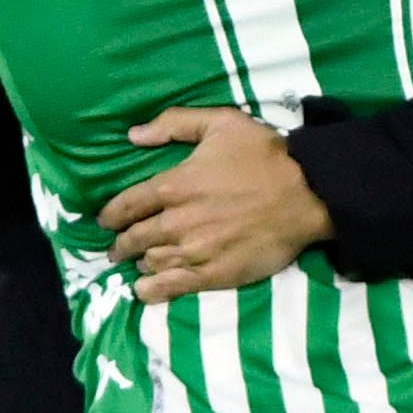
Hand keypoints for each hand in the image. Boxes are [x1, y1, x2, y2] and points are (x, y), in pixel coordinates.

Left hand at [99, 108, 331, 300]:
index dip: (111, 215)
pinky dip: (150, 289)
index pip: (126, 205)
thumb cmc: (264, 155)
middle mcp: (176, 221)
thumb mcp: (220, 123)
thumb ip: (174, 124)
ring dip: (139, 262)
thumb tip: (134, 135)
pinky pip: (169, 287)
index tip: (106, 220)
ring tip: (137, 263)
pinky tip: (144, 290)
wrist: (306, 194)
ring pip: (149, 263)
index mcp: (174, 184)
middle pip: (134, 238)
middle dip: (120, 243)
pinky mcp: (212, 275)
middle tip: (116, 248)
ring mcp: (193, 251)